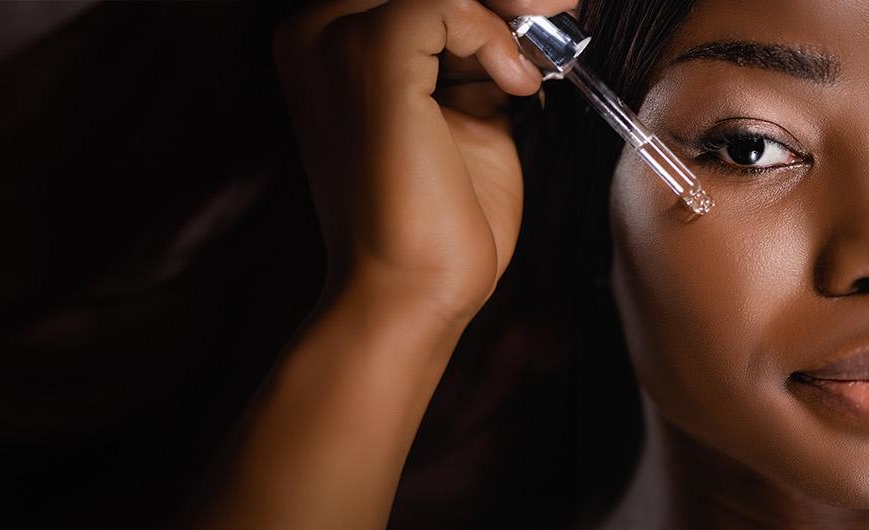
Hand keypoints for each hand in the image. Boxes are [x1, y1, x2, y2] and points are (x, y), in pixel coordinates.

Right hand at [274, 0, 575, 322]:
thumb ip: (479, 54)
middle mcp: (313, 31)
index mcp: (324, 41)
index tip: (541, 16)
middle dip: (499, 2)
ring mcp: (333, 40)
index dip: (482, 4)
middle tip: (554, 17)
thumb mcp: (466, 108)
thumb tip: (532, 9)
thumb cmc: (438, 217)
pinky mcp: (372, 56)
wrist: (413, 292)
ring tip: (526, 74)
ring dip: (502, 17)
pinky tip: (513, 86)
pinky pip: (446, 3)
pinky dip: (494, 36)